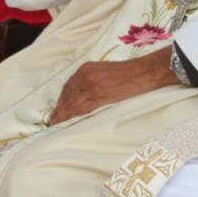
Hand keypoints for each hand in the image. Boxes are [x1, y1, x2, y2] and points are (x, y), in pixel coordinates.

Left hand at [47, 47, 176, 125]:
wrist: (145, 72)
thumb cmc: (130, 74)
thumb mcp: (105, 72)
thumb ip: (93, 81)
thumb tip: (85, 97)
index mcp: (86, 69)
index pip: (68, 88)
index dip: (61, 101)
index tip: (57, 112)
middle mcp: (84, 76)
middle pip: (66, 96)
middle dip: (59, 110)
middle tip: (53, 123)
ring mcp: (90, 85)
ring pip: (71, 104)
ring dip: (63, 117)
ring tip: (57, 127)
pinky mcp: (98, 96)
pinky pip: (80, 109)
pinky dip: (72, 118)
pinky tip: (67, 125)